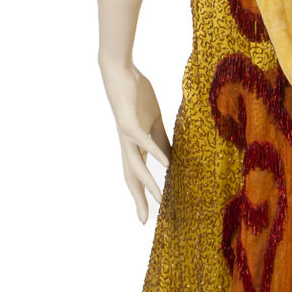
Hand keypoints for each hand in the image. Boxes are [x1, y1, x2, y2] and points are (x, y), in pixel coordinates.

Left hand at [100, 60, 171, 223]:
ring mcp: (127, 134)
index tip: (145, 216)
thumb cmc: (136, 93)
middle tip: (144, 220)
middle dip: (138, 199)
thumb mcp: (153, 120)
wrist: (120, 70)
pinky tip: (165, 163)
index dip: (141, 195)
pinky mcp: (129, 121)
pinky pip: (143, 140)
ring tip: (159, 199)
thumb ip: (161, 139)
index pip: (137, 175)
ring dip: (148, 183)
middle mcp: (128, 144)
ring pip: (136, 164)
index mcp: (134, 145)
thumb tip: (171, 159)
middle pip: (132, 177)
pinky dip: (155, 152)